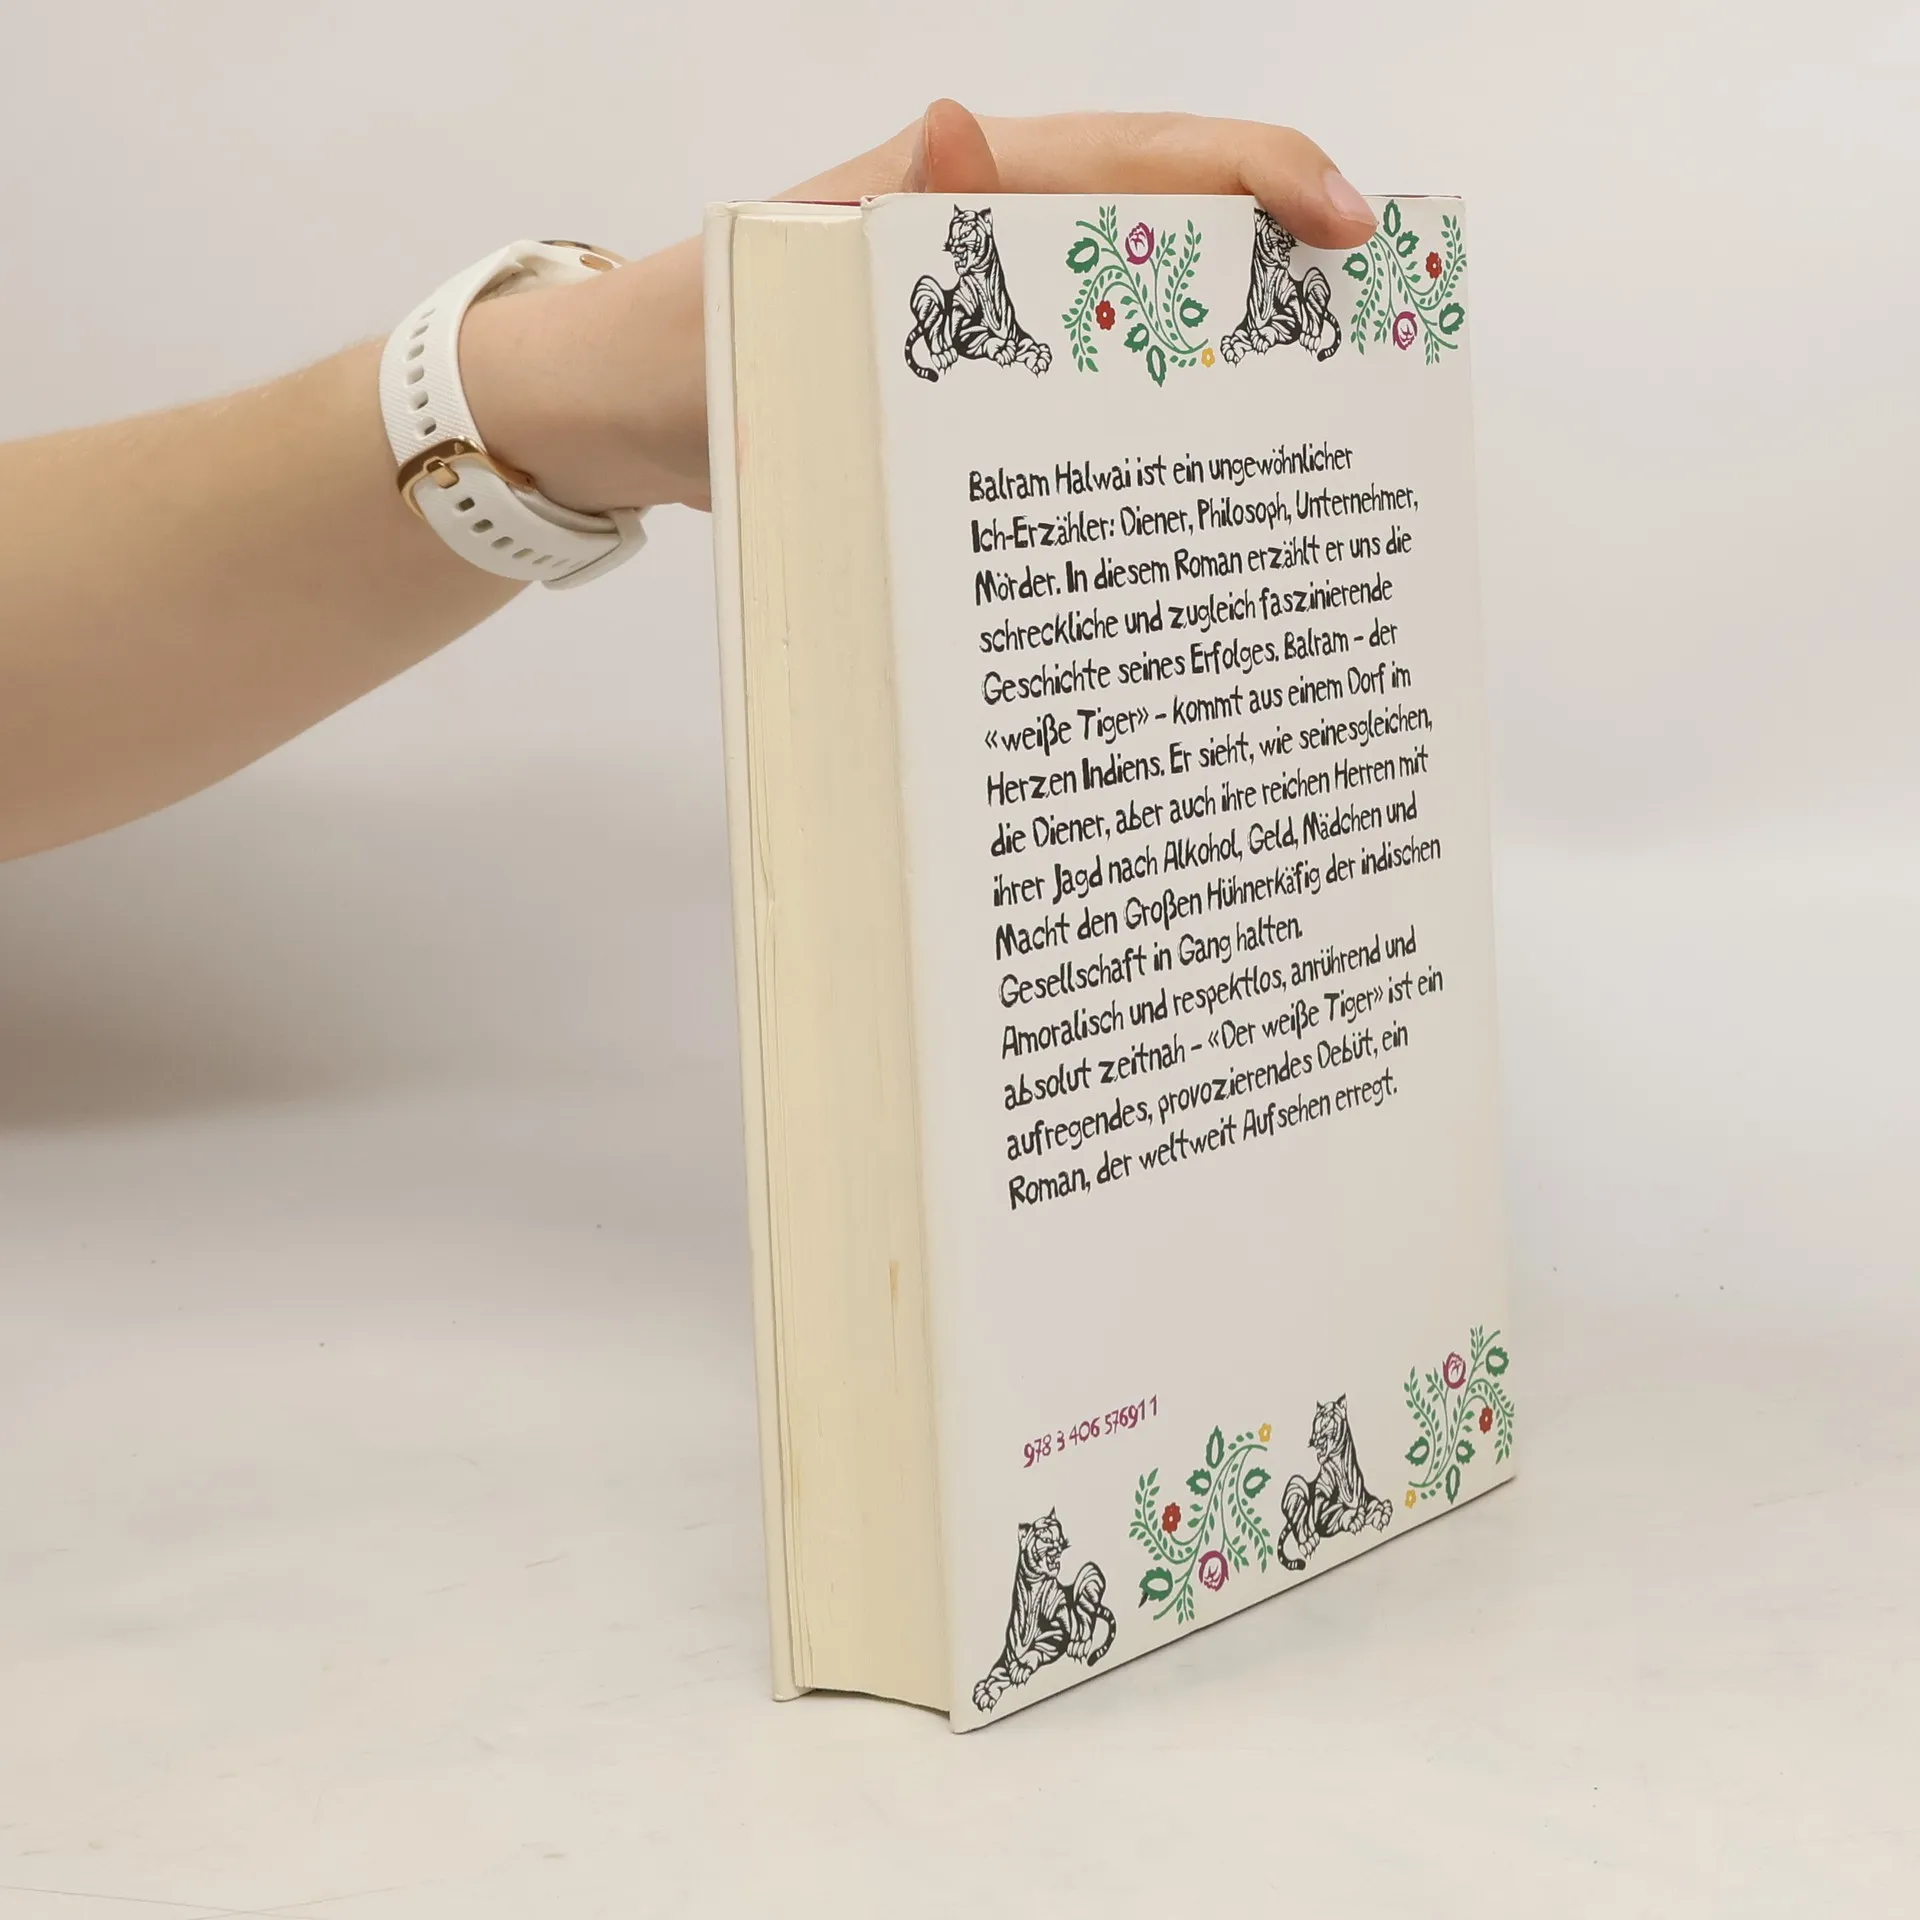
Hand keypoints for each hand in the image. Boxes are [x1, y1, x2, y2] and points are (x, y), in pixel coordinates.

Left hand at [460, 101, 1378, 515]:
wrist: (607, 422)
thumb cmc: (677, 335)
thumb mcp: (769, 274)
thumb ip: (869, 214)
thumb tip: (958, 135)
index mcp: (961, 189)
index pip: (1142, 161)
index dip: (1256, 180)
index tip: (1346, 232)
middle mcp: (988, 246)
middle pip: (1169, 231)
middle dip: (1278, 270)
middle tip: (1369, 341)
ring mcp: (981, 323)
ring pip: (1132, 320)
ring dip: (1220, 356)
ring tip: (1315, 414)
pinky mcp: (961, 395)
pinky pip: (1073, 396)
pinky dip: (1135, 426)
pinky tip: (1182, 482)